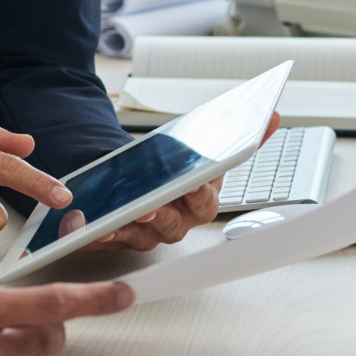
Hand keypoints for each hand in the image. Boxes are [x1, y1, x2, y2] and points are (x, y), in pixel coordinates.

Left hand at [81, 113, 282, 251]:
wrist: (145, 183)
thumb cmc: (176, 168)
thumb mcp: (206, 152)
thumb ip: (243, 138)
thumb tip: (274, 116)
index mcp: (202, 204)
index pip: (205, 201)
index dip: (199, 193)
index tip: (194, 183)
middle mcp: (178, 224)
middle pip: (171, 222)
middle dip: (159, 213)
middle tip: (148, 206)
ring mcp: (149, 234)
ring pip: (137, 233)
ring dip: (123, 227)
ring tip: (109, 218)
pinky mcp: (120, 238)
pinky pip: (108, 239)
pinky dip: (95, 234)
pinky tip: (82, 224)